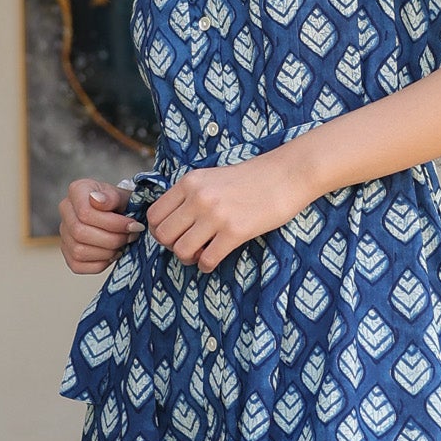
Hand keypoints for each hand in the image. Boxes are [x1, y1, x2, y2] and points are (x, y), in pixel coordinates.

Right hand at [59, 176, 142, 275]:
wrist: (119, 214)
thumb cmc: (120, 204)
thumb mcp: (123, 195)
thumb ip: (113, 197)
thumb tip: (98, 201)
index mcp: (77, 190)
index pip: (85, 212)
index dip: (113, 223)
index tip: (133, 225)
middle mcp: (66, 210)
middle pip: (80, 233)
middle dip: (112, 239)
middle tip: (131, 236)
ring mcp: (64, 233)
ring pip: (79, 251)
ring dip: (107, 252)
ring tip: (122, 244)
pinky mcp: (67, 252)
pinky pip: (78, 265)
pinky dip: (100, 263)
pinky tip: (112, 253)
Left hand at [144, 146, 311, 269]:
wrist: (286, 174)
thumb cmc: (251, 178)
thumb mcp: (212, 177)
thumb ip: (190, 195)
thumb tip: (173, 222)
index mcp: (190, 182)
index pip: (154, 214)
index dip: (159, 230)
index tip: (173, 234)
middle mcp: (198, 198)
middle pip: (163, 235)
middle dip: (171, 246)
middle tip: (186, 247)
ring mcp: (216, 215)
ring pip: (181, 250)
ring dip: (188, 258)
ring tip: (199, 255)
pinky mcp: (235, 231)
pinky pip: (207, 260)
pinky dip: (206, 265)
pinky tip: (213, 260)